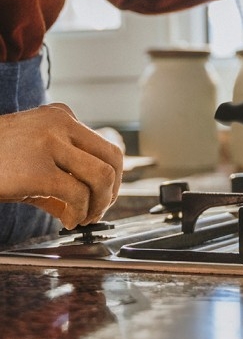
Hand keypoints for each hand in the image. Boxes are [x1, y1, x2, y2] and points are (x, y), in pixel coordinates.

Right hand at [0, 104, 123, 228]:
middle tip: (100, 210)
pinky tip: (68, 222)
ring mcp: (49, 143)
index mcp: (61, 116)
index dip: (113, 177)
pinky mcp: (37, 170)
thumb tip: (93, 204)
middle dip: (112, 191)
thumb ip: (65, 172)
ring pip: (101, 176)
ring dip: (99, 204)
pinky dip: (80, 214)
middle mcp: (60, 123)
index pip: (106, 146)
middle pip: (112, 158)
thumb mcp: (34, 158)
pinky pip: (77, 195)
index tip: (104, 197)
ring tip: (84, 217)